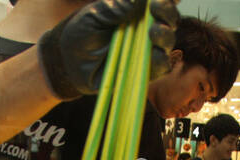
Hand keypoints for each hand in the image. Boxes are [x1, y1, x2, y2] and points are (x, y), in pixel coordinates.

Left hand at [37, 0, 178, 99]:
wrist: (70, 63)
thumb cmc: (81, 34)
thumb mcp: (95, 15)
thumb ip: (116, 7)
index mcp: (136, 11)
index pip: (158, 3)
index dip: (165, 0)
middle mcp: (146, 29)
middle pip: (169, 19)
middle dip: (167, 13)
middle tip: (157, 10)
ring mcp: (146, 51)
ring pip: (168, 42)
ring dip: (166, 35)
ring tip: (154, 33)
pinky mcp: (144, 72)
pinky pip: (161, 67)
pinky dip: (162, 59)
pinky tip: (156, 53)